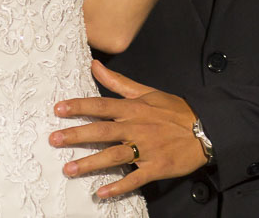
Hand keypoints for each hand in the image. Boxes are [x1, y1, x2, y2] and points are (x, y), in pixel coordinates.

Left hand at [50, 61, 207, 197]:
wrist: (204, 130)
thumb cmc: (174, 110)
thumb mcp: (147, 92)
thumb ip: (118, 82)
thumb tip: (95, 66)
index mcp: (134, 109)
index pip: (101, 105)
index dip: (79, 106)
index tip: (59, 109)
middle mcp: (137, 128)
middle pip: (102, 131)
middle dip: (77, 135)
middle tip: (54, 139)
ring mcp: (146, 149)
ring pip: (114, 156)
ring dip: (91, 163)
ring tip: (69, 169)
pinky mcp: (155, 167)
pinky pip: (134, 178)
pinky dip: (118, 186)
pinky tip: (101, 192)